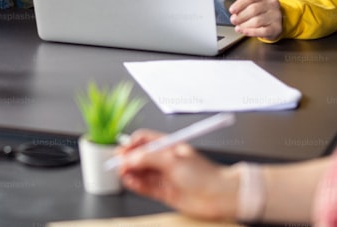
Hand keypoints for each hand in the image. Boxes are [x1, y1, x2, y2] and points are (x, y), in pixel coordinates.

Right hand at [117, 130, 237, 219]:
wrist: (219, 197)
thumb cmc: (204, 175)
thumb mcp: (172, 161)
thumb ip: (148, 159)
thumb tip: (129, 158)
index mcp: (169, 146)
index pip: (145, 140)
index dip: (132, 144)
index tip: (122, 150)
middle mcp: (166, 161)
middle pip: (140, 157)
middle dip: (128, 159)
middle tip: (118, 163)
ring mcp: (165, 177)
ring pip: (141, 172)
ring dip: (130, 172)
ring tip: (123, 173)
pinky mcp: (164, 192)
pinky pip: (145, 187)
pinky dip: (136, 184)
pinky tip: (130, 182)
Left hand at [229, 0, 282, 39]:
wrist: (275, 21)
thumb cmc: (262, 11)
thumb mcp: (255, 3)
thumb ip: (244, 6)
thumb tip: (234, 14)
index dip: (239, 4)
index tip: (232, 10)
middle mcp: (273, 3)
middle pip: (253, 9)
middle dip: (240, 16)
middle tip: (233, 20)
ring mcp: (276, 15)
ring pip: (257, 21)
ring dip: (244, 25)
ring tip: (238, 27)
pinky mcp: (277, 27)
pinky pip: (262, 31)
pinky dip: (251, 32)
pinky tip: (244, 31)